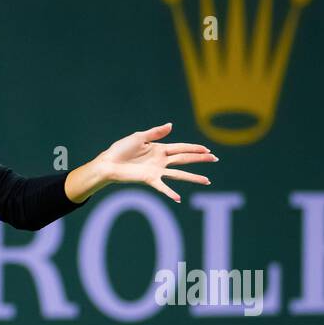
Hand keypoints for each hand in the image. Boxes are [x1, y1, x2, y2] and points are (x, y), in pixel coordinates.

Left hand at [89, 122, 217, 203]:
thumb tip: (171, 125)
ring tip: (207, 181)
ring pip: (179, 174)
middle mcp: (161, 161)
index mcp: (160, 149)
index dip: (195, 148)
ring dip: (193, 177)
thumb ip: (156, 133)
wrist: (108, 163)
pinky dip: (170, 192)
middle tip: (215, 159)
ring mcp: (156, 171)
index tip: (208, 149)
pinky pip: (162, 187)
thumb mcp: (139, 137)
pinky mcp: (149, 179)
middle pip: (185, 159)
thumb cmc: (120, 149)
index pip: (182, 148)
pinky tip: (179, 198)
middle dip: (200, 159)